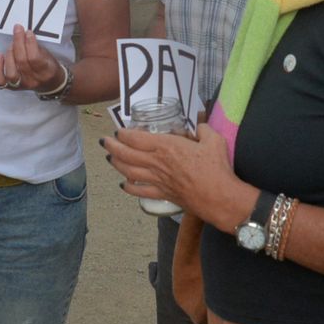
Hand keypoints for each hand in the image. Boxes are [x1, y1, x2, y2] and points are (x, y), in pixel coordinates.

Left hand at [0, 26, 62, 93]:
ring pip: (11, 72)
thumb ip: (36, 47)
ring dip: (10, 54)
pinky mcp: (13, 87)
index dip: (30, 43)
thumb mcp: (48, 55)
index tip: (28, 32)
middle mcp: (33, 81)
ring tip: (12, 44)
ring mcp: (22, 85)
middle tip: (18, 30)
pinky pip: (1, 81)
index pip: (35, 58)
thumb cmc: (49, 67)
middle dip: (18, 42)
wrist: (50, 83)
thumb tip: (23, 34)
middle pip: (21, 62)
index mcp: (46, 72)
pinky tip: (0, 56)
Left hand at [103, 122, 249, 230]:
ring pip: (129, 171)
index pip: (136, 138)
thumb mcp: (213, 140)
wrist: (219, 197)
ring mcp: (157, 180)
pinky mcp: (162, 194)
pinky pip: (140, 191)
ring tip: (109, 158)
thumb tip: (200, 126)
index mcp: (167, 146)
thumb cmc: (217, 167)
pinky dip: (129, 188)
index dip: (124, 134)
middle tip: (104, 142)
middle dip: (112, 147)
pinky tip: (123, 185)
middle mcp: (157, 163)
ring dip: (116, 164)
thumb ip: (203, 129)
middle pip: (126, 154)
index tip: (118, 131)